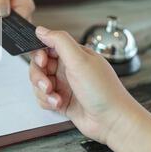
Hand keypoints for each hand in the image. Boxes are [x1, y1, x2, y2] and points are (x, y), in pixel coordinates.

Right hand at [29, 26, 137, 143]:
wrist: (112, 122)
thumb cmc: (104, 92)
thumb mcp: (80, 61)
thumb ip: (59, 41)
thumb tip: (42, 30)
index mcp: (74, 55)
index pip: (47, 47)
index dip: (40, 54)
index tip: (42, 62)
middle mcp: (68, 68)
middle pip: (39, 66)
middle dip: (38, 76)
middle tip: (47, 84)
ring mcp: (64, 85)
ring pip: (38, 83)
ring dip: (43, 92)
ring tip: (56, 97)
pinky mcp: (61, 100)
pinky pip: (43, 98)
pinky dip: (47, 102)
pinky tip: (59, 104)